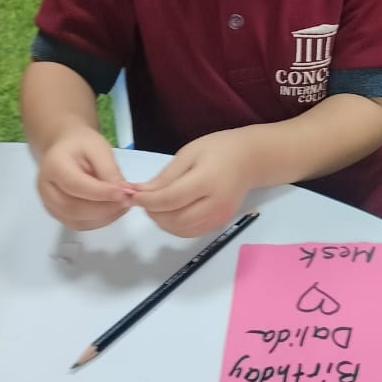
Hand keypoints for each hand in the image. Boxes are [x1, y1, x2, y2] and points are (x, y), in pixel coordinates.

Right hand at [36, 127, 135, 230]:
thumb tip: (123, 192)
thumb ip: (109, 170)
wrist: (65, 148)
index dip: (101, 193)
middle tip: (128, 200)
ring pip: (77, 221)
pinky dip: (100, 221)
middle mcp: (46, 188)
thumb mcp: (99, 148)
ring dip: (105, 217)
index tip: (125, 193)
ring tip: (123, 204)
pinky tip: (113, 210)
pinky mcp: (58, 214)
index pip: (75, 185)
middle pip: (73, 208)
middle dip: (105, 208)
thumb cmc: (82, 145)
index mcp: (53, 166)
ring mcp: (50, 204)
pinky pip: (79, 224)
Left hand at [130, 129, 255, 236]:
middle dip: (152, 212)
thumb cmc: (219, 149)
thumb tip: (140, 192)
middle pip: (174, 219)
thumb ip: (165, 176)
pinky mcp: (219, 224)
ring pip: (180, 230)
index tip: (131, 194)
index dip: (147, 200)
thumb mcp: (189, 153)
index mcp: (207, 181)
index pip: (170, 199)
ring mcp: (219, 217)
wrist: (250, 160)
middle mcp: (215, 204)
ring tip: (154, 204)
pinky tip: (169, 212)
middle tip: (142, 199)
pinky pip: (190, 232)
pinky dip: (174, 226)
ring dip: (161, 221)